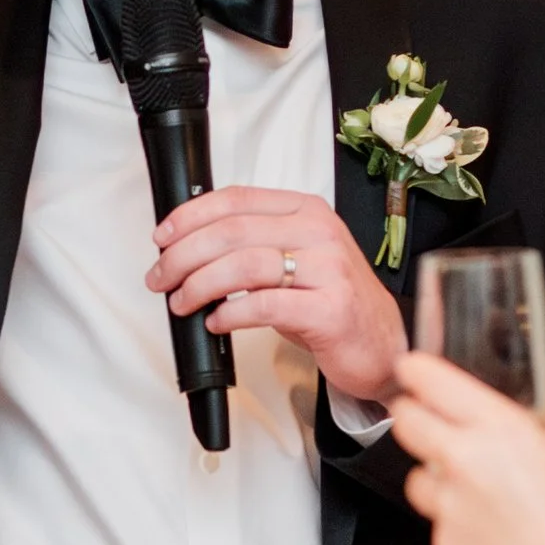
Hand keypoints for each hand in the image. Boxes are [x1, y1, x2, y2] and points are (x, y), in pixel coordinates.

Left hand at [150, 185, 407, 405]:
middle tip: (161, 277)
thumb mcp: (295, 260)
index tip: (163, 236)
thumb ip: (253, 245)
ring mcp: (328, 270)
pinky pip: (265, 306)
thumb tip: (188, 247)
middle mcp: (319, 233)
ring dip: (200, 284)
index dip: (191, 215)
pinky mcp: (329, 309)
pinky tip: (216, 322)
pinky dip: (231, 314)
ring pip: (244, 265)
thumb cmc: (331, 302)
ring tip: (182, 301)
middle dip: (184, 255)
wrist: (383, 344)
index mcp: (307, 211)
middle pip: (233, 231)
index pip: (237, 199)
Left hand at [388, 350, 544, 544]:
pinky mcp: (442, 544)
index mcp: (500, 430)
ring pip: (415, 477)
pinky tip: (486, 530)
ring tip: (471, 491)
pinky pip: (435, 522)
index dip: (416, 372)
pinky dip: (452, 521)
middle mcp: (463, 460)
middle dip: (413, 419)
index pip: (430, 382)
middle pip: (406, 423)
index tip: (413, 371)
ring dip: (433, 477)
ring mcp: (447, 504)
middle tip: (430, 424)